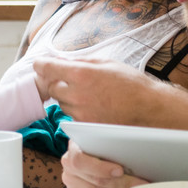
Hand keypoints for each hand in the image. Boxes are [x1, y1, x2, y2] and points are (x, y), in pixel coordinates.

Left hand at [34, 57, 159, 124]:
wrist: (148, 109)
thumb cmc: (131, 83)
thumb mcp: (106, 63)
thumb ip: (80, 62)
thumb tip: (61, 60)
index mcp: (81, 74)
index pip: (48, 68)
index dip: (41, 65)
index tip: (39, 64)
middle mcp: (77, 94)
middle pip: (52, 88)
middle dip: (58, 82)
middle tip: (73, 80)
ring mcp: (80, 113)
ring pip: (62, 103)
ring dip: (69, 98)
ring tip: (90, 94)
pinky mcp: (85, 126)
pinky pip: (72, 116)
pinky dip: (78, 111)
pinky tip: (95, 106)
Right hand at [60, 141, 147, 187]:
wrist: (89, 154)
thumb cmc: (99, 145)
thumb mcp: (103, 138)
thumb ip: (113, 140)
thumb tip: (134, 145)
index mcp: (73, 151)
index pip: (81, 161)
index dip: (100, 168)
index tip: (120, 171)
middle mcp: (69, 171)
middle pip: (96, 182)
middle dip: (123, 184)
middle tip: (141, 183)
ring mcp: (73, 187)